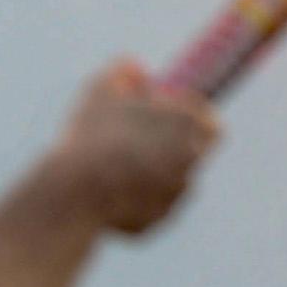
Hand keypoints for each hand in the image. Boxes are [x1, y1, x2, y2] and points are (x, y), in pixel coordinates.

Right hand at [46, 64, 219, 239]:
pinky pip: (153, 204)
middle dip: (176, 145)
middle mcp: (192, 160)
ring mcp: (178, 193)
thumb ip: (123, 71)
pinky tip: (110, 190)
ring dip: (155, 173)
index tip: (166, 115)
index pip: (208, 119)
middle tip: (144, 140)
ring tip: (117, 165)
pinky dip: (138, 198)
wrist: (77, 189)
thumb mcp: (102, 88)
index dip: (187, 115)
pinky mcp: (160, 219)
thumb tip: (134, 67)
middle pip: (196, 151)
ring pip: (174, 180)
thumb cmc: (93, 133)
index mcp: (187, 123)